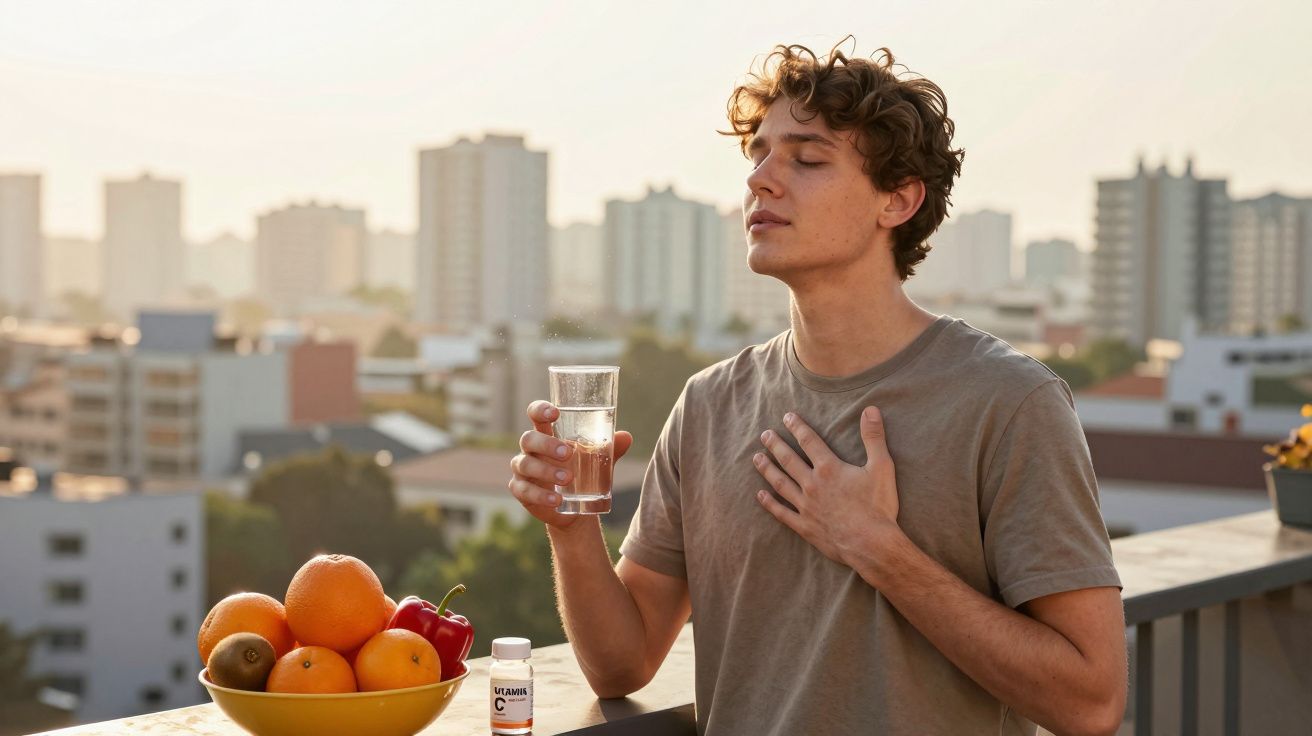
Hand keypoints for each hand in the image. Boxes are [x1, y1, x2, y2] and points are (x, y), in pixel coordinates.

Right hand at [509, 400, 633, 529]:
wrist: (575, 509)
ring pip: (525, 465)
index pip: (535, 414)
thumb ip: (610, 448)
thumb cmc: (584, 473)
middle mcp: (530, 449)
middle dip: (546, 444)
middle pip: (528, 439)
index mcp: (546, 434)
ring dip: (546, 471)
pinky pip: (524, 491)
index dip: (540, 410)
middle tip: (569, 453)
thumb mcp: (598, 460)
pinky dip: (541, 496)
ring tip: (569, 478)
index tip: (555, 413)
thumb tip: (626, 437)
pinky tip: (556, 499)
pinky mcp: (521, 491)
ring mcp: (522, 470)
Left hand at [753, 407, 899, 567]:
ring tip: (756, 458)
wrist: (871, 544)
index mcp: (829, 468)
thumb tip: (871, 409)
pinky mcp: (804, 526)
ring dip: (767, 469)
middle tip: (764, 435)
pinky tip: (760, 496)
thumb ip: (874, 437)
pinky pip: (782, 513)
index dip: (797, 427)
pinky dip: (770, 504)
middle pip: (789, 460)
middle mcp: (812, 484)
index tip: (787, 417)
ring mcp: (806, 506)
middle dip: (775, 445)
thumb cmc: (878, 506)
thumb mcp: (882, 467)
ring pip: (780, 483)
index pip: (809, 441)